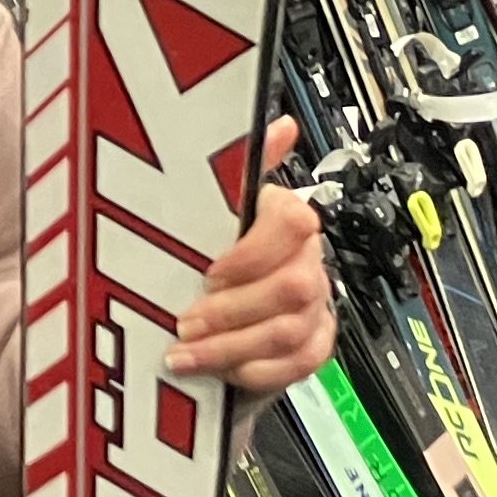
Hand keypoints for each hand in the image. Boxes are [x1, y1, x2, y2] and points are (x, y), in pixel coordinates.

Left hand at [168, 117, 334, 399]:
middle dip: (231, 309)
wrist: (215, 319)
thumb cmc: (205, 259)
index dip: (250, 253)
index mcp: (284, 221)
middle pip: (293, 287)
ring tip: (185, 351)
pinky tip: (219, 371)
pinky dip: (253, 371)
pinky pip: (297, 366)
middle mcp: (305, 263)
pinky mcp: (309, 349)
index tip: (208, 271)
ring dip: (230, 346)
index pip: (293, 223)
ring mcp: (312, 309)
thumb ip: (237, 166)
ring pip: (288, 330)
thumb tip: (271, 124)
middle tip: (185, 320)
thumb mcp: (207, 209)